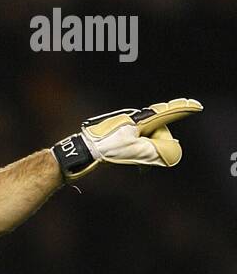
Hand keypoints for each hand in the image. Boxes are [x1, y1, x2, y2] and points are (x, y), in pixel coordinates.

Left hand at [53, 98, 202, 181]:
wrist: (79, 153)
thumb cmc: (104, 150)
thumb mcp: (134, 151)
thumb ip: (156, 151)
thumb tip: (174, 152)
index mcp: (139, 120)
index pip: (165, 113)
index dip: (181, 110)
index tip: (195, 105)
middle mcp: (133, 121)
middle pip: (157, 131)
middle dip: (159, 146)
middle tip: (149, 165)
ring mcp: (124, 128)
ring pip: (147, 139)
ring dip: (149, 154)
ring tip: (142, 169)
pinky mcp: (117, 137)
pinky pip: (137, 144)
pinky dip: (140, 155)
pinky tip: (137, 166)